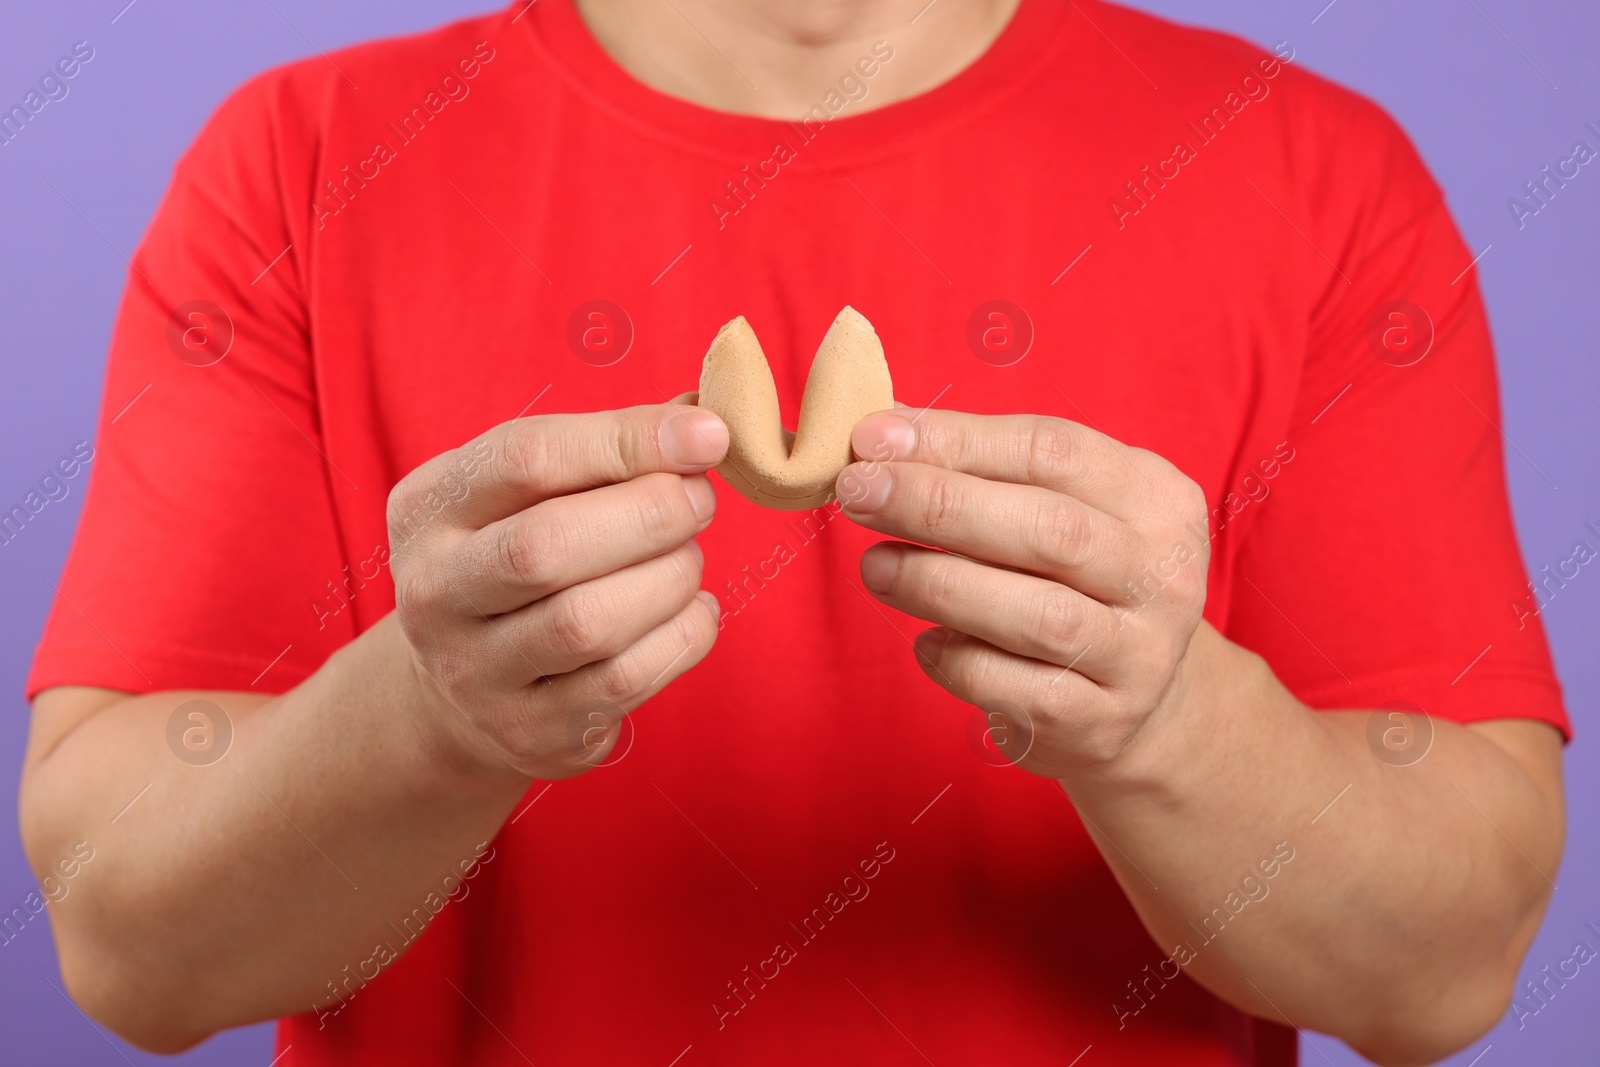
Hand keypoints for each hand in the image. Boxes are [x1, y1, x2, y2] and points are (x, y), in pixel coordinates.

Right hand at [387, 403, 727, 779]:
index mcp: (428, 508)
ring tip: (688, 557)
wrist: (463, 690)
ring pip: (589, 622)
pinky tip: (692, 610)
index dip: (629, 440)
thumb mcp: (532, 492)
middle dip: (651, 514)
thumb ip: (609, 446)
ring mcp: (475, 673)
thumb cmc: (520, 556)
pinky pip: (625, 680)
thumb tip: (706, 415)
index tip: (707, 435)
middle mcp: (434, 593)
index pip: (526, 458)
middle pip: (547, 547)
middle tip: (700, 500)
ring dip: (670, 578)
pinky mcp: (529, 732)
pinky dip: (683, 635)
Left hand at [835, 409, 1210, 778]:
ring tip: (875, 567)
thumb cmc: (1073, 583)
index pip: (1054, 451)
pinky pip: (1013, 687)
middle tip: (858, 491)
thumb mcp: (1056, 509)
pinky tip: (927, 640)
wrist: (1140, 702)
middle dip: (938, 504)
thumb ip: (982, 468)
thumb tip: (881, 434)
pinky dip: (957, 659)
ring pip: (1037, 616)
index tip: (873, 437)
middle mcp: (1163, 576)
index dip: (957, 440)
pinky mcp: (1101, 723)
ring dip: (938, 583)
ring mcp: (1140, 656)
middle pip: (1049, 530)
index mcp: (1158, 499)